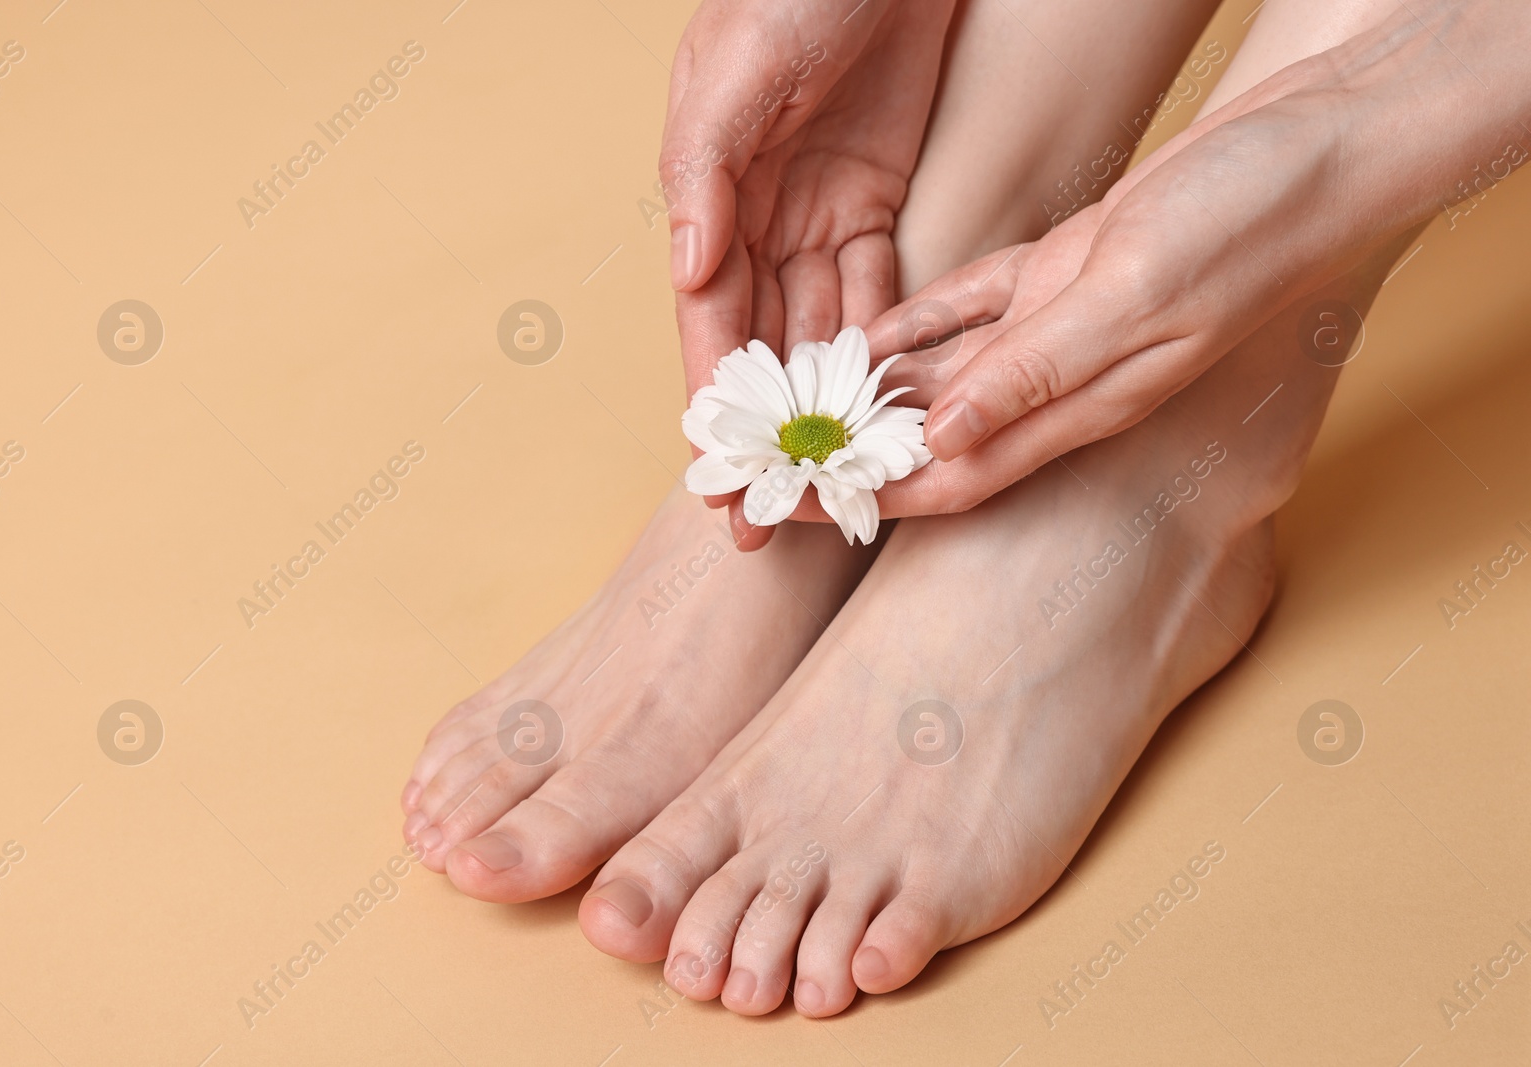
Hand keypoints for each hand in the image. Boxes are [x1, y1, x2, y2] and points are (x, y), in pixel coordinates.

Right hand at [661, 0, 955, 546]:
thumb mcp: (733, 73)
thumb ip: (706, 172)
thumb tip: (687, 271)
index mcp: (713, 198)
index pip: (713, 324)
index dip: (718, 409)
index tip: (721, 487)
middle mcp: (759, 218)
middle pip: (763, 347)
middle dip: (769, 434)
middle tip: (776, 520)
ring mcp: (818, 211)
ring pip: (820, 330)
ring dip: (826, 406)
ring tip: (839, 483)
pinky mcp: (874, 195)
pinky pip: (877, 285)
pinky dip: (880, 343)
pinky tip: (887, 401)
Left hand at [853, 0, 1530, 516]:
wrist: (1315, 146)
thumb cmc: (1244, 222)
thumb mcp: (1134, 293)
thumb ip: (1040, 371)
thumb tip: (948, 438)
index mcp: (1079, 402)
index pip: (952, 476)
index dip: (870, 498)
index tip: (791, 510)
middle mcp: (1061, 378)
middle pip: (933, 439)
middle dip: (852, 457)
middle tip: (767, 462)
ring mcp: (1061, 325)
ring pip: (946, 379)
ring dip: (874, 397)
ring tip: (794, 404)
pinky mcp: (1065, 271)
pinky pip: (971, 310)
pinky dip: (916, 326)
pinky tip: (867, 335)